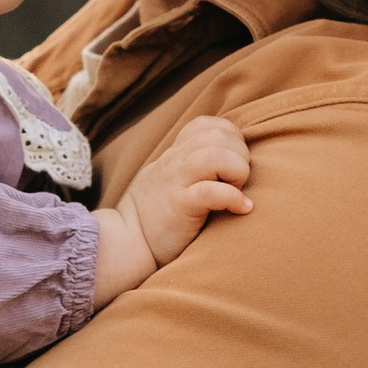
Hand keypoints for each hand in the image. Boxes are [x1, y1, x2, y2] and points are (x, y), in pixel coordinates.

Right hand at [92, 118, 253, 306]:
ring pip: (216, 156)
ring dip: (238, 170)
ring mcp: (176, 182)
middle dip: (240, 153)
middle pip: (217, 135)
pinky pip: (212, 191)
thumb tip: (220, 163)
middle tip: (239, 180)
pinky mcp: (181, 206)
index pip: (206, 125)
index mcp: (174, 154)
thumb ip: (188, 167)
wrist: (126, 243)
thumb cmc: (152, 217)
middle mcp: (175, 162)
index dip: (230, 137)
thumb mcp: (167, 180)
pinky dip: (234, 197)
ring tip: (238, 190)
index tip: (234, 160)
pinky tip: (241, 208)